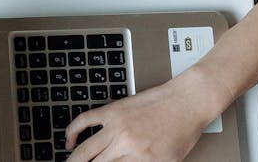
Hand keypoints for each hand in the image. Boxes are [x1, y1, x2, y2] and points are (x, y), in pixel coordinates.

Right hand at [64, 73, 219, 161]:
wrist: (187, 102)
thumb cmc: (182, 131)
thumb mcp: (168, 161)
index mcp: (141, 160)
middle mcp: (126, 144)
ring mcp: (117, 125)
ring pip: (85, 148)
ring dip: (73, 158)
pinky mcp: (112, 110)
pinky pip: (84, 120)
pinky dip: (72, 130)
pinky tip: (70, 139)